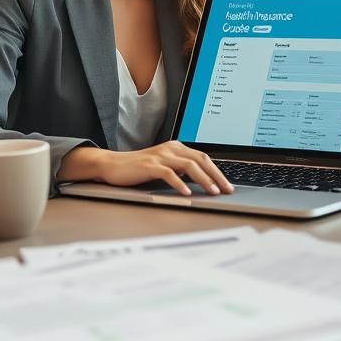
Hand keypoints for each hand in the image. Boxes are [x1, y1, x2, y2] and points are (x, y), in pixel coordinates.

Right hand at [61, 142, 233, 195]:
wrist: (112, 165)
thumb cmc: (138, 168)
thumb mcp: (163, 165)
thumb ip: (180, 168)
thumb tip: (201, 179)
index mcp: (176, 147)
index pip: (203, 158)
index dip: (217, 171)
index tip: (227, 185)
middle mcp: (170, 148)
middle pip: (201, 160)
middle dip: (216, 176)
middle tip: (227, 190)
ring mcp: (160, 156)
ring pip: (189, 166)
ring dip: (204, 179)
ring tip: (212, 192)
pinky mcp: (149, 165)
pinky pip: (169, 174)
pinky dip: (180, 183)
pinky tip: (187, 193)